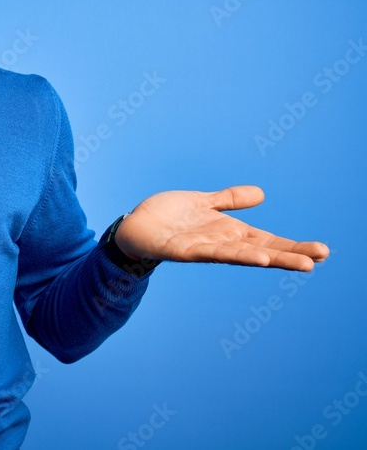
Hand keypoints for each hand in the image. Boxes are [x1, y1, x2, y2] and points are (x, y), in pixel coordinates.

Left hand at [115, 185, 328, 271]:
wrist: (134, 225)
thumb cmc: (168, 217)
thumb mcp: (203, 202)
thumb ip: (229, 200)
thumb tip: (261, 195)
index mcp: (228, 233)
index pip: (268, 240)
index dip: (293, 246)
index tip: (322, 251)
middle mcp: (220, 244)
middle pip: (261, 250)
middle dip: (289, 255)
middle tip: (319, 259)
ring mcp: (202, 249)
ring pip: (239, 254)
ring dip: (265, 257)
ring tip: (294, 262)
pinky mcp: (181, 250)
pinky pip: (208, 253)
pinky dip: (229, 253)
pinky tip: (251, 255)